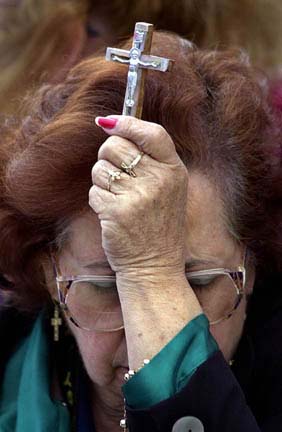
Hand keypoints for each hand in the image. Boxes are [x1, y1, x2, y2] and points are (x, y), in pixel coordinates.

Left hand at [89, 115, 188, 276]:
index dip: (127, 122)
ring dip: (102, 182)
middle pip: (115, 145)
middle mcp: (158, 180)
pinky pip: (94, 192)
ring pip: (100, 168)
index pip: (151, 133)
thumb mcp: (169, 188)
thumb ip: (150, 158)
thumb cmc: (158, 225)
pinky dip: (98, 201)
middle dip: (108, 156)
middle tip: (116, 174)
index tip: (108, 122)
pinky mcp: (117, 212)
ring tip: (118, 199)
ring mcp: (138, 196)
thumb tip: (112, 125)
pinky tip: (113, 214)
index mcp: (173, 171)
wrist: (154, 265)